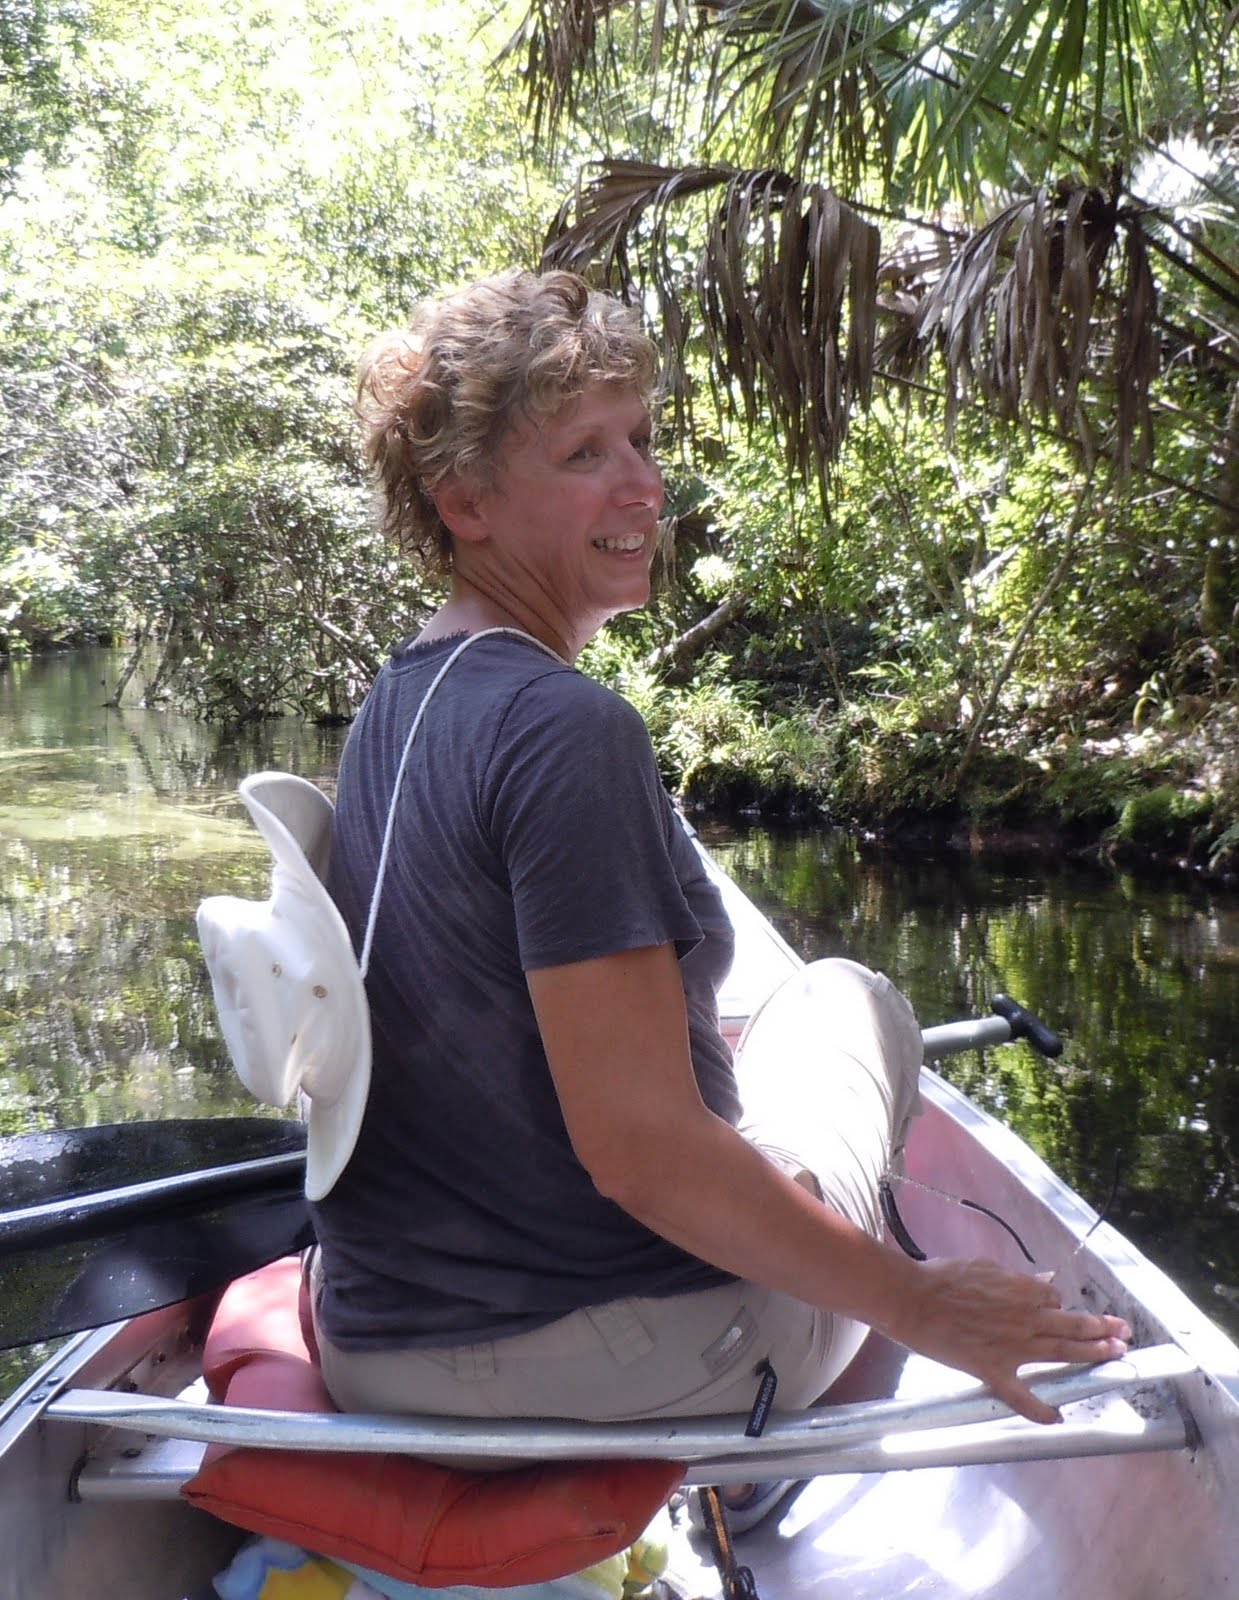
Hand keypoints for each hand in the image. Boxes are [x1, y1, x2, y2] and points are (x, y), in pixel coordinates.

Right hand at [889, 1256, 1131, 1423]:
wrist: (912, 1299)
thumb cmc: (943, 1278)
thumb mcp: (985, 1267)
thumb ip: (1018, 1277)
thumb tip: (1045, 1280)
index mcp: (1022, 1290)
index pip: (1055, 1298)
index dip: (1059, 1304)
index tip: (1061, 1310)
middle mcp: (1025, 1319)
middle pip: (1073, 1325)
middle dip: (1102, 1329)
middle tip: (1123, 1334)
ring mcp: (1012, 1347)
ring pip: (1062, 1353)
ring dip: (1092, 1356)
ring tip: (1115, 1356)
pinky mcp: (993, 1370)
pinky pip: (1021, 1395)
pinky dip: (1039, 1410)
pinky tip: (1056, 1418)